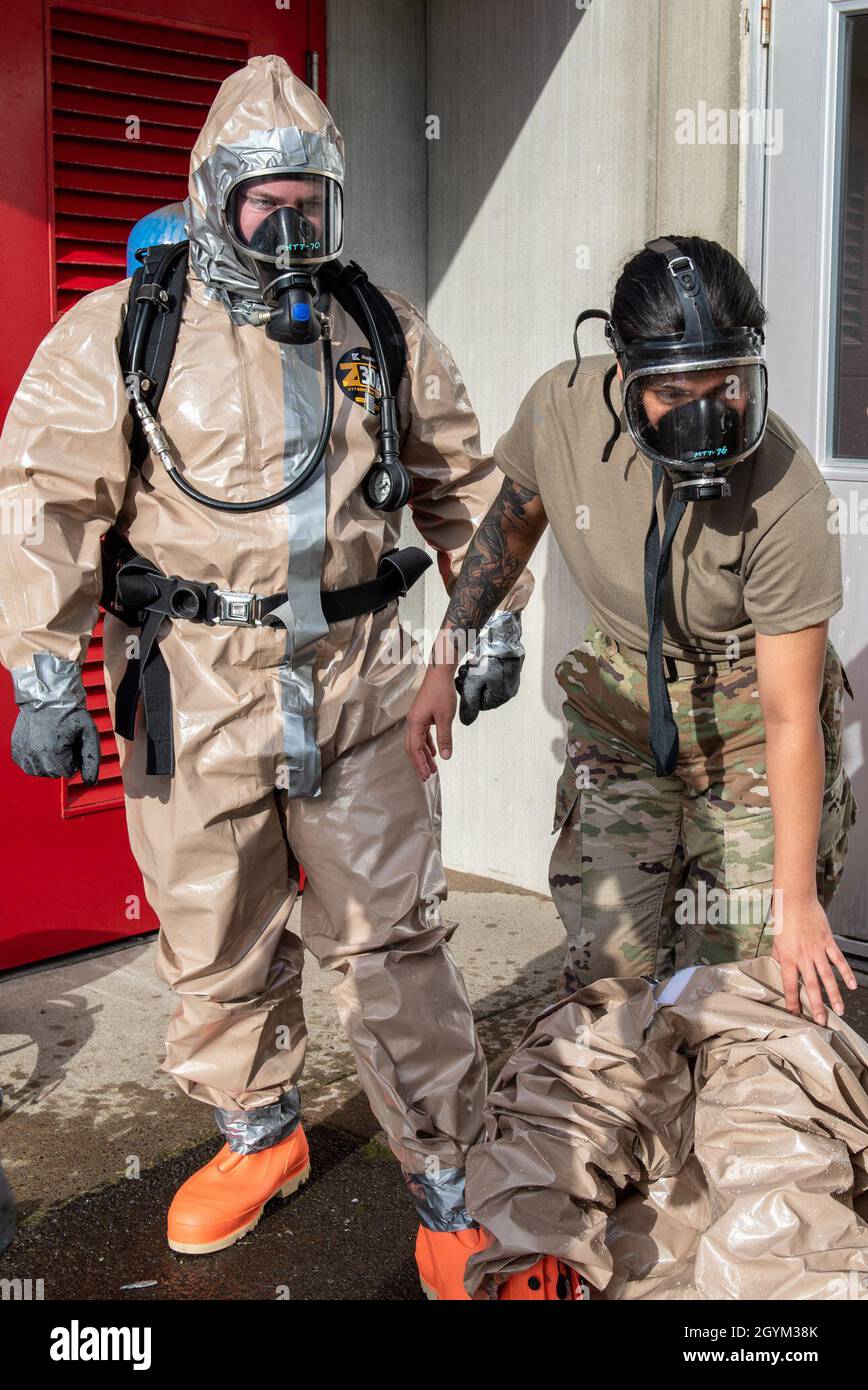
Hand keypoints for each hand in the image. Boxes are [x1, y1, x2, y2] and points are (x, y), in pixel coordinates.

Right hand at [11, 704, 100, 785]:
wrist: (47, 695)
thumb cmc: (70, 712)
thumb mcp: (88, 732)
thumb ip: (92, 759)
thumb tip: (90, 782)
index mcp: (51, 752)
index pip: (68, 772)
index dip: (74, 758)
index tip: (73, 742)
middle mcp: (33, 754)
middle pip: (53, 773)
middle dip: (62, 760)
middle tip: (63, 740)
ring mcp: (22, 752)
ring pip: (39, 771)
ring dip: (48, 761)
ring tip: (52, 741)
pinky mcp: (16, 749)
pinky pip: (27, 765)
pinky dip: (35, 758)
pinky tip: (41, 743)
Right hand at [405, 665, 456, 779]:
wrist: (439, 673)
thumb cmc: (441, 692)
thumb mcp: (445, 717)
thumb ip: (444, 738)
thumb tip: (445, 756)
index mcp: (414, 723)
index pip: (415, 749)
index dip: (420, 763)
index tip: (426, 776)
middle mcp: (412, 722)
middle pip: (412, 748)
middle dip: (419, 763)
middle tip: (426, 777)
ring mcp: (417, 718)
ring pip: (417, 742)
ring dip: (424, 755)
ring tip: (432, 768)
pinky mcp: (423, 715)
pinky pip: (422, 734)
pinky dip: (427, 744)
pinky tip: (434, 751)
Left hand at [455, 652, 521, 725]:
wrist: (499, 631)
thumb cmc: (488, 656)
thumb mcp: (474, 683)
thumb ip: (469, 704)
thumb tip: (466, 721)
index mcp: (504, 695)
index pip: (482, 705)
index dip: (469, 695)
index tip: (462, 683)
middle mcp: (510, 686)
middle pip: (485, 692)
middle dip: (472, 684)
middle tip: (465, 672)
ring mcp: (511, 674)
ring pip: (487, 681)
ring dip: (476, 674)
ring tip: (471, 664)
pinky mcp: (509, 662)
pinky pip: (493, 670)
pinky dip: (483, 666)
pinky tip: (478, 658)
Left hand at [771, 893, 856, 1025]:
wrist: (795, 899)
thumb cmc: (783, 917)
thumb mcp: (775, 939)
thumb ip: (778, 955)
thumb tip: (777, 965)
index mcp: (787, 957)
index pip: (789, 985)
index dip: (792, 1001)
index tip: (795, 1015)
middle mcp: (803, 957)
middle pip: (811, 986)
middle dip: (816, 1006)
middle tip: (821, 1021)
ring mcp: (817, 950)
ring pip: (827, 977)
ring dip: (834, 995)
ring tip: (839, 1010)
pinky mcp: (828, 942)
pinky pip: (838, 960)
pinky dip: (846, 973)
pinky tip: (851, 985)